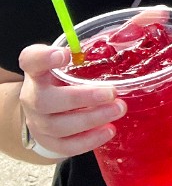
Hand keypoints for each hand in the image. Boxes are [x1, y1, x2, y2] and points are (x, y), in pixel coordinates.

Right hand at [17, 44, 123, 158]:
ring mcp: (38, 122)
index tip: (66, 55)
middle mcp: (33, 97)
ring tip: (119, 109)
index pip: (31, 60)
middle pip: (45, 100)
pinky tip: (109, 130)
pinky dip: (89, 141)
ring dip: (91, 118)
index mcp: (37, 72)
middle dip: (82, 97)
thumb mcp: (70, 65)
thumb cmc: (65, 82)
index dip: (44, 58)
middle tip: (112, 92)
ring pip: (57, 126)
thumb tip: (126, 39)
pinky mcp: (48, 142)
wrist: (48, 113)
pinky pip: (65, 146)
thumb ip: (87, 55)